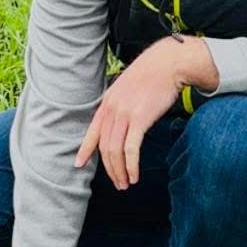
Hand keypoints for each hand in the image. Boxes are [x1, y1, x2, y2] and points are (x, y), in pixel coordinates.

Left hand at [75, 37, 218, 188]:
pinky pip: (131, 149)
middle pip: (104, 147)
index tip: (78, 164)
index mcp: (108, 102)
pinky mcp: (140, 118)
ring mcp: (125, 114)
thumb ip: (120, 104)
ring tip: (126, 183)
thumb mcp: (127, 87)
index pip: (92, 131)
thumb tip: (120, 121)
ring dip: (120, 171)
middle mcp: (112, 109)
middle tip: (118, 183)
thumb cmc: (152, 75)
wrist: (168, 63)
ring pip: (115, 151)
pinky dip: (131, 165)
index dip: (84, 150)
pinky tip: (135, 175)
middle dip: (110, 169)